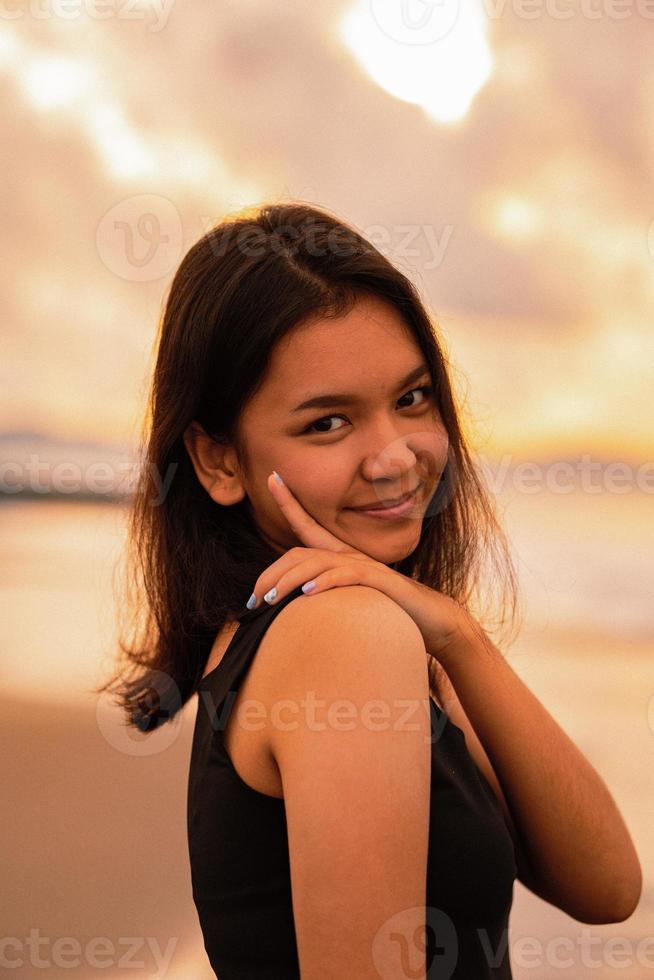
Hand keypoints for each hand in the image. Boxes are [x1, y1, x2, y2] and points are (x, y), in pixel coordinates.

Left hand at [246, 471, 470, 663]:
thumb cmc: (391, 610)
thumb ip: (329, 592)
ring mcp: (367, 566)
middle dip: (272, 573)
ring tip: (271, 599)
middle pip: (302, 553)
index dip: (290, 500)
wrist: (433, 620)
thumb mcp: (353, 598)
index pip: (309, 526)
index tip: (272, 476)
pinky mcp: (381, 582)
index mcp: (342, 555)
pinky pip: (349, 576)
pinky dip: (327, 583)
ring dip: (291, 581)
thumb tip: (296, 600)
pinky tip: (309, 594)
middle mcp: (351, 555)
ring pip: (319, 564)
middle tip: (252, 599)